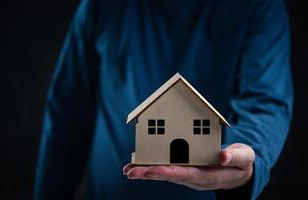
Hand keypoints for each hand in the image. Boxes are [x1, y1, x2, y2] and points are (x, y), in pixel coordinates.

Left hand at [123, 143, 254, 189]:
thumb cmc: (242, 162)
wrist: (239, 171)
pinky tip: (136, 165)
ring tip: (128, 170)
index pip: (188, 174)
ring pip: (165, 174)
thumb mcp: (246, 157)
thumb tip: (223, 156)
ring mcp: (189, 175)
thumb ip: (236, 157)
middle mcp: (196, 178)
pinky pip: (166, 169)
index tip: (153, 170)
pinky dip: (151, 167)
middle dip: (150, 174)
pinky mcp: (184, 170)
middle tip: (132, 172)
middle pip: (171, 177)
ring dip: (146, 172)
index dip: (170, 172)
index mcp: (210, 176)